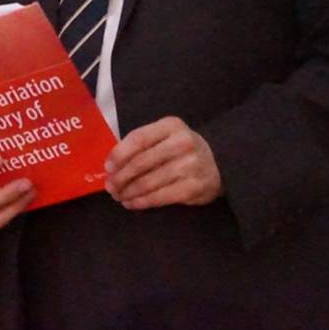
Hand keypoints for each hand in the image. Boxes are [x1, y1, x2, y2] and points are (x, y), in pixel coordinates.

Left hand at [104, 116, 221, 209]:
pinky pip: (160, 197)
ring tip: (119, 196)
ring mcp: (189, 166)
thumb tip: (112, 164)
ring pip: (148, 182)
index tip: (107, 167)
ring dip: (129, 192)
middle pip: (141, 162)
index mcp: (170, 126)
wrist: (221, 162)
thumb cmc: (183, 149)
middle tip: (110, 187)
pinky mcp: (193, 187)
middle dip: (121, 177)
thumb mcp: (166, 136)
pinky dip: (142, 202)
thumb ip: (143, 144)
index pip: (138, 138)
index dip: (119, 154)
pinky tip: (132, 203)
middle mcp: (181, 143)